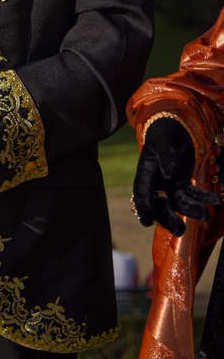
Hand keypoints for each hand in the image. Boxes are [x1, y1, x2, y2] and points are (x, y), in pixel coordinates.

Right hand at [133, 117, 219, 235]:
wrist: (174, 127)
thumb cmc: (165, 132)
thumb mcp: (164, 141)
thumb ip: (166, 157)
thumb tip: (168, 174)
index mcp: (146, 172)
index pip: (142, 192)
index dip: (143, 207)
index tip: (146, 222)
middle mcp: (157, 182)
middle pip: (160, 204)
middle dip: (169, 218)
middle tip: (179, 230)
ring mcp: (170, 184)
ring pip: (179, 202)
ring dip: (191, 210)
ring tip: (204, 215)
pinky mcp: (183, 183)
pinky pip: (193, 194)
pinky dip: (204, 198)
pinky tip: (216, 201)